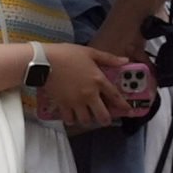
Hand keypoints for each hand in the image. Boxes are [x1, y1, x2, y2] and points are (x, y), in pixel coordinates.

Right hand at [36, 51, 150, 126]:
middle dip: (106, 119)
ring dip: (88, 119)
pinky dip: (72, 119)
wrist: (44, 61)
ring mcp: (76, 102)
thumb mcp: (90, 53)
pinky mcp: (63, 105)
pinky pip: (70, 119)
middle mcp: (89, 94)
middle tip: (105, 118)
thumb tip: (125, 61)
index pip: (115, 97)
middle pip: (102, 116)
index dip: (123, 106)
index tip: (128, 111)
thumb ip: (109, 59)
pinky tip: (73, 115)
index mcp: (98, 80)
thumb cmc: (67, 54)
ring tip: (88, 115)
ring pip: (86, 120)